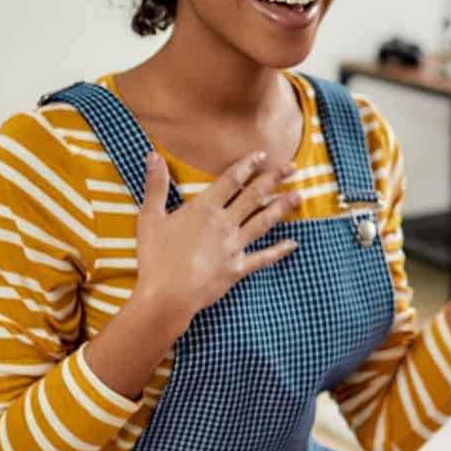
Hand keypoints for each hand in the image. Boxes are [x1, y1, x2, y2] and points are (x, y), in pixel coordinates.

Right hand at [131, 150, 300, 324]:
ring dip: (282, 207)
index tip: (262, 155)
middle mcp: (224, 223)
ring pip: (263, 221)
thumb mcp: (150, 217)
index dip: (247, 165)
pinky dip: (279, 251)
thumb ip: (156, 185)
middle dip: (274, 179)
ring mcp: (234, 246)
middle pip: (254, 196)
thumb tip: (153, 156)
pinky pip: (263, 258)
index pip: (231, 180)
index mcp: (205, 208)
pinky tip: (293, 243)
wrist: (167, 295)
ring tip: (299, 196)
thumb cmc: (155, 257)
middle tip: (292, 167)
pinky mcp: (237, 268)